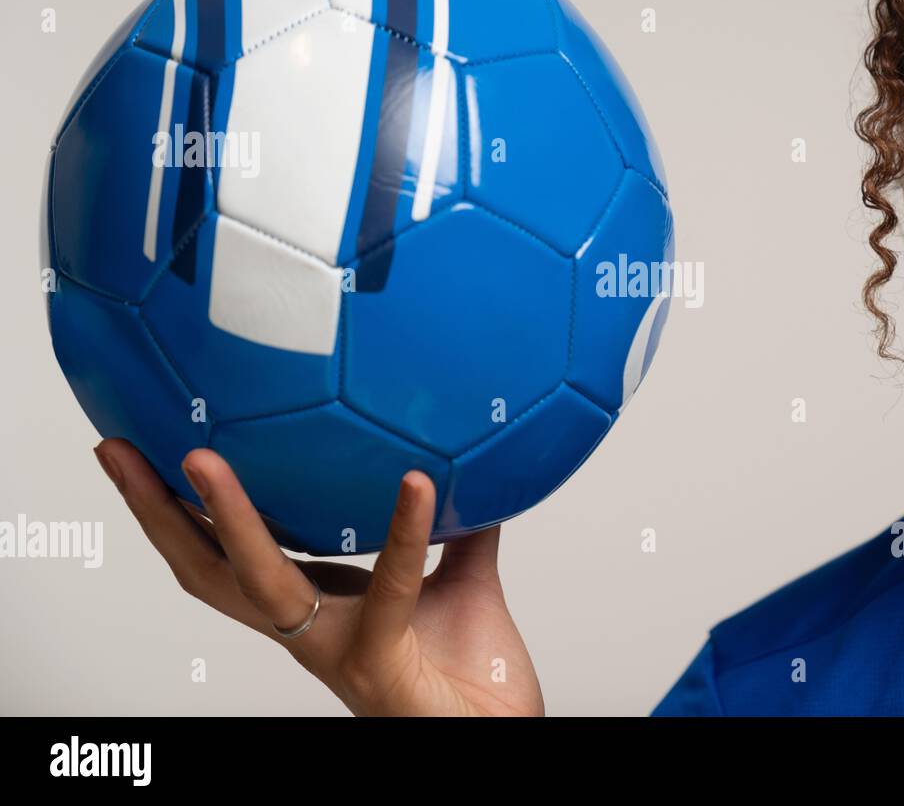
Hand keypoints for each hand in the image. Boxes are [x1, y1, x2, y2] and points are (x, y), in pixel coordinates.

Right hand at [93, 438, 543, 716]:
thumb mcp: (459, 580)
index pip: (227, 552)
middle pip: (207, 569)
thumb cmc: (472, 676)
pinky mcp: (382, 661)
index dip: (181, 510)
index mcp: (315, 604)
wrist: (500, 736)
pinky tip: (415, 480)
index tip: (148, 451)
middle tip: (119, 450)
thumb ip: (460, 526)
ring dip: (227, 518)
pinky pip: (389, 588)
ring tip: (201, 459)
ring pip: (260, 582)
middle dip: (155, 512)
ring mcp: (336, 649)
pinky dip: (404, 531)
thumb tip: (471, 459)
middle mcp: (308, 629)